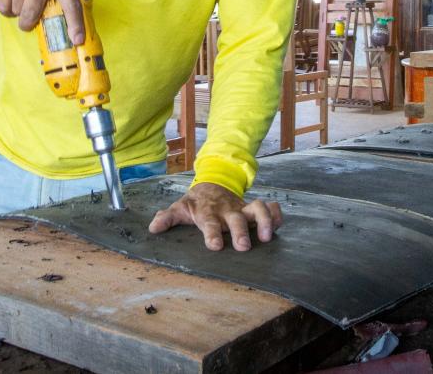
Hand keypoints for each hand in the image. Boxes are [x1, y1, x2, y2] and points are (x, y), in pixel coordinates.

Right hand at [0, 0, 84, 44]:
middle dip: (29, 23)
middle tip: (29, 22)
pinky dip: (6, 7)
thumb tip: (75, 5)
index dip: (75, 25)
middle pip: (33, 14)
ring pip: (17, 11)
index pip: (71, 4)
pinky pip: (3, 6)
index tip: (77, 40)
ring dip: (17, 11)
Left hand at [148, 183, 282, 251]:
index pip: (209, 223)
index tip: (214, 246)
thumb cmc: (195, 203)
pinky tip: (279, 224)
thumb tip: (153, 228)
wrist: (212, 184)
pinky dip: (277, 214)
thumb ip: (167, 218)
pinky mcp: (254, 208)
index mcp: (207, 212)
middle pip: (236, 218)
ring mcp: (242, 208)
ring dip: (264, 221)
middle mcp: (227, 210)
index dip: (211, 234)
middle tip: (243, 246)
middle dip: (240, 231)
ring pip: (258, 209)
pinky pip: (270, 207)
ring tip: (268, 237)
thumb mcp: (179, 208)